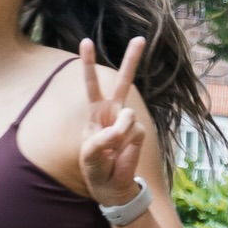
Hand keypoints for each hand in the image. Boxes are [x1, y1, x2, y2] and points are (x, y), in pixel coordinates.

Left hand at [79, 36, 147, 208]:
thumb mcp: (89, 156)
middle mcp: (113, 112)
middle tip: (140, 39)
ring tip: (112, 147)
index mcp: (95, 112)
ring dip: (119, 132)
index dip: (89, 63)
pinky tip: (121, 153)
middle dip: (132, 60)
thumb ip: (102, 140)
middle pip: (122, 82)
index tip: (86, 42)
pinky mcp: (138, 135)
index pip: (91, 84)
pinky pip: (133, 134)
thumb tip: (124, 126)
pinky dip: (126, 145)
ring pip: (130, 113)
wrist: (112, 188)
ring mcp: (128, 123)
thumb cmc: (95, 169)